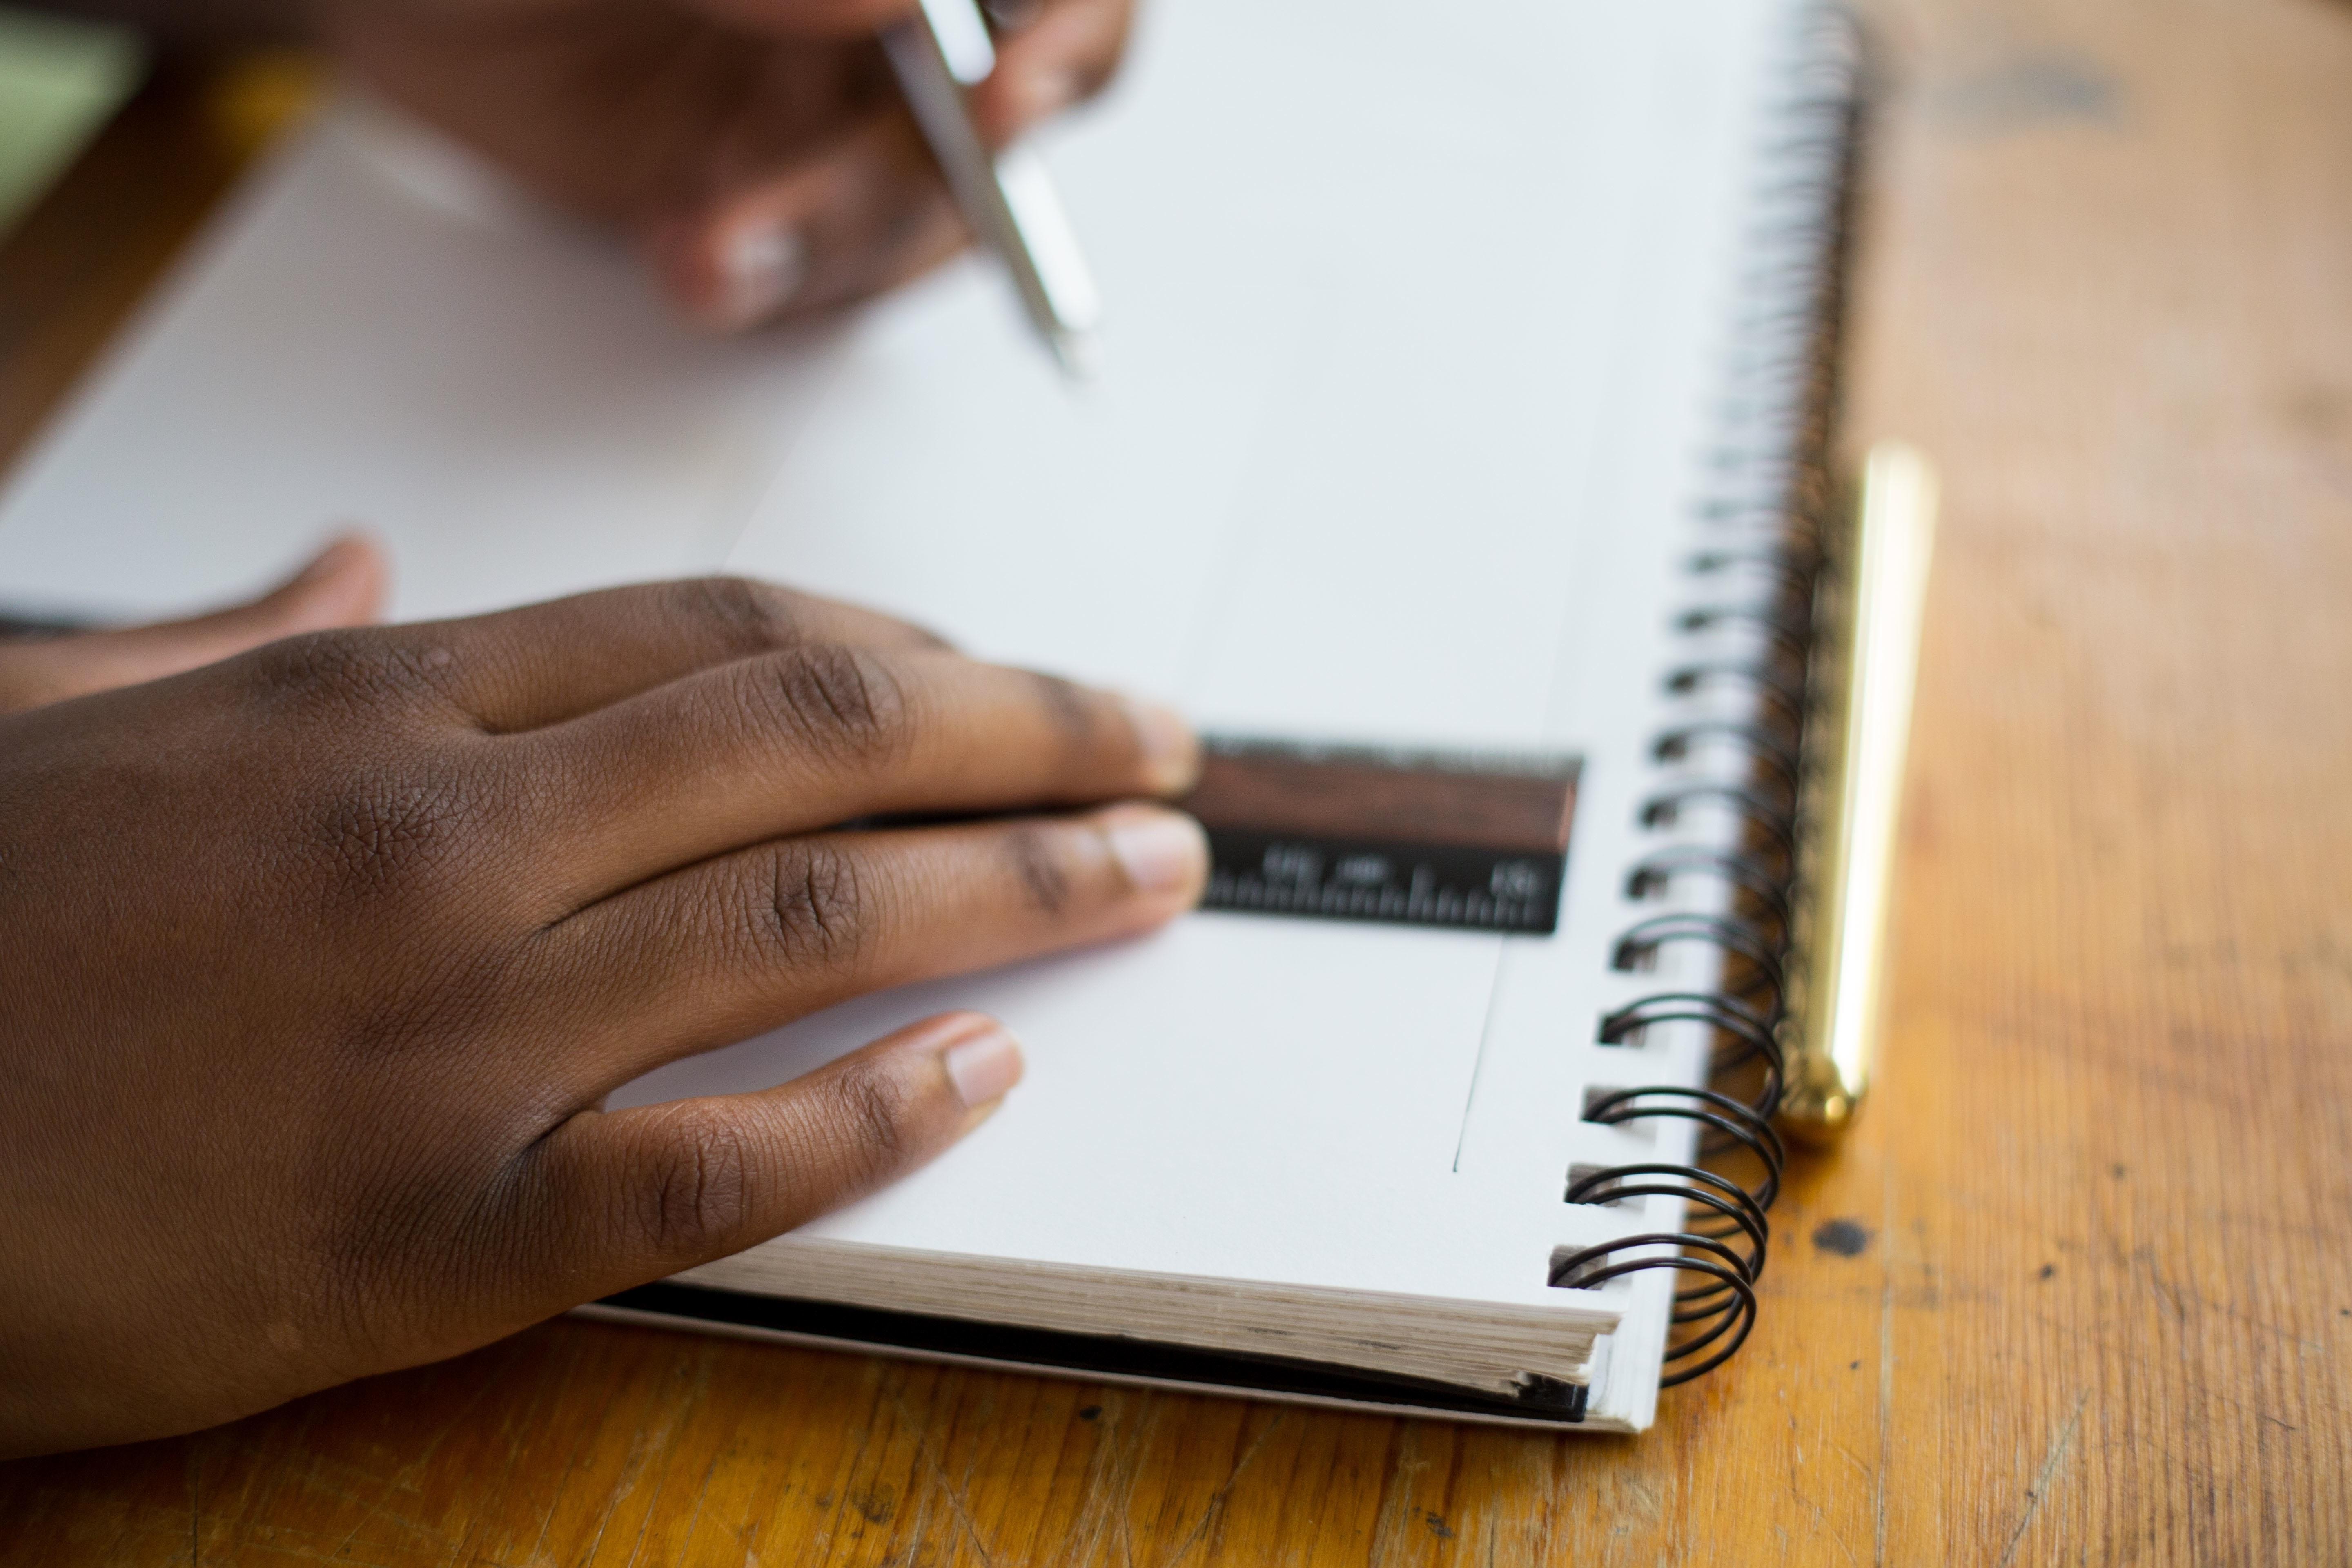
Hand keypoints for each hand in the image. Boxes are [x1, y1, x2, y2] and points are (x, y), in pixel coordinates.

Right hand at [0, 565, 1203, 1455]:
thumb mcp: (74, 720)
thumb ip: (239, 638)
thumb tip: (342, 564)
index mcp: (370, 708)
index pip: (722, 637)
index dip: (909, 646)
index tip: (1011, 673)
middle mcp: (441, 841)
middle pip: (818, 742)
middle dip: (1028, 736)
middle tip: (1165, 752)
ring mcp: (448, 1040)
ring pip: (815, 930)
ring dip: (1022, 892)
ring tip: (1154, 875)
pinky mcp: (431, 1231)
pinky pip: (716, 1164)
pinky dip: (876, 1121)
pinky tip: (992, 1078)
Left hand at [320, 0, 1133, 329]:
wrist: (371, 3)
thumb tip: (900, 1)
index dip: (1066, 39)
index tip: (1008, 99)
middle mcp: (883, 13)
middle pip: (1005, 112)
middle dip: (906, 180)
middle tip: (769, 221)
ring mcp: (837, 101)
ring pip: (918, 212)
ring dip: (820, 251)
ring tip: (695, 248)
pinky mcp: (781, 189)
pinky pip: (831, 273)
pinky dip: (770, 287)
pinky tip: (687, 254)